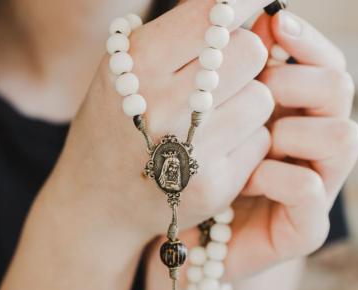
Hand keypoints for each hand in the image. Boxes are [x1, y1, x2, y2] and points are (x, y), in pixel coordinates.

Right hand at [49, 0, 276, 239]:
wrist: (96, 201)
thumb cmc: (112, 126)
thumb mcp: (123, 70)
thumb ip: (176, 36)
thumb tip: (243, 9)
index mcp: (137, 64)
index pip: (213, 15)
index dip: (241, 3)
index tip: (256, 0)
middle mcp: (163, 106)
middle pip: (249, 51)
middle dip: (243, 57)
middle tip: (224, 72)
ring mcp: (189, 151)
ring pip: (262, 98)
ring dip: (246, 102)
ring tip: (211, 118)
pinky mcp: (213, 186)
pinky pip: (260, 140)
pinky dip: (244, 141)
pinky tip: (213, 150)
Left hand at [134, 11, 357, 289]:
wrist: (166, 229)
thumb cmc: (177, 161)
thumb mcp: (197, 108)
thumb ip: (227, 67)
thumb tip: (258, 16)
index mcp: (293, 107)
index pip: (324, 60)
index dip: (303, 39)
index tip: (274, 24)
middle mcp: (312, 142)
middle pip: (338, 88)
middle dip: (290, 81)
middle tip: (252, 89)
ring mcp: (317, 185)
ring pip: (342, 135)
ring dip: (289, 131)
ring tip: (246, 141)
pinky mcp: (307, 228)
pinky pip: (308, 188)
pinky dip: (274, 176)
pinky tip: (244, 182)